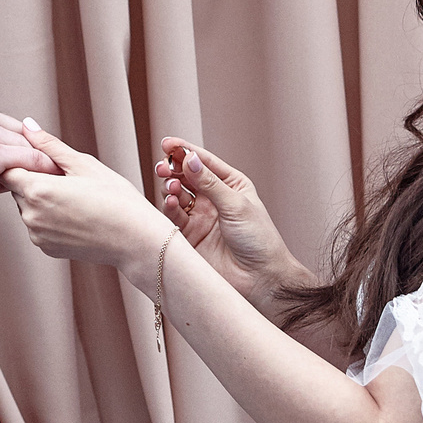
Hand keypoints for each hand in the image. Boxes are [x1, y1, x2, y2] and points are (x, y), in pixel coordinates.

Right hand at [0, 96, 57, 218]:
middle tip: (33, 180)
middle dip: (23, 159)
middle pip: (18, 136)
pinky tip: (43, 188)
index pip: (4, 126)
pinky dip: (40, 174)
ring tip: (17, 192)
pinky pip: (29, 162)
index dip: (13, 149)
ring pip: (25, 149)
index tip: (23, 166)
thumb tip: (7, 166)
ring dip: (25, 171)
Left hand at [0, 121, 172, 276]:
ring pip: (27, 208)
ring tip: (74, 199)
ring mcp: (37, 234)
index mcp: (37, 190)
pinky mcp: (45, 248)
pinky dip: (50, 219)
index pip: (8, 171)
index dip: (23, 163)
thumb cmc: (116, 199)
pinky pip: (38, 226)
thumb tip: (26, 125)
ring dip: (41, 200)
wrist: (136, 240)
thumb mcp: (83, 164)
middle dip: (34, 181)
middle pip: (17, 189)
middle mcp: (30, 215)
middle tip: (66, 179)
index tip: (44, 162)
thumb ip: (49, 145)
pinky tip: (75, 216)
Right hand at [155, 138, 306, 310]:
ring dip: (171, 188)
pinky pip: (174, 217)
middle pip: (186, 177)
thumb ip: (209, 182)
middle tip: (163, 168)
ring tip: (171, 188)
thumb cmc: (258, 239)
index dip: (185, 151)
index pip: (204, 162)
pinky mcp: (190, 236)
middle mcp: (214, 199)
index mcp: (231, 185)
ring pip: (177, 195)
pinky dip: (169, 208)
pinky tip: (171, 203)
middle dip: (173, 170)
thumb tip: (189, 159)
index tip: (167, 143)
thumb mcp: (235, 204)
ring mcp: (200, 217)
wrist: (260, 278)